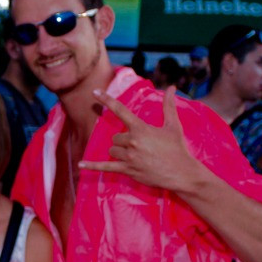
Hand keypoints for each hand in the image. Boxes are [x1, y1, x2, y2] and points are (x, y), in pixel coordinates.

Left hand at [80, 85, 202, 192]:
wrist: (181, 173)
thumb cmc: (177, 149)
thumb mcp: (173, 126)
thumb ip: (169, 106)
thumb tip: (172, 88)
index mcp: (141, 129)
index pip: (120, 110)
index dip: (107, 100)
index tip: (95, 92)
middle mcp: (132, 142)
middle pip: (115, 137)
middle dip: (123, 140)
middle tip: (140, 146)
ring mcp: (128, 157)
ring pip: (112, 150)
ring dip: (119, 151)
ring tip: (136, 156)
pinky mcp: (127, 170)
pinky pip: (105, 167)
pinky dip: (92, 166)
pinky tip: (80, 165)